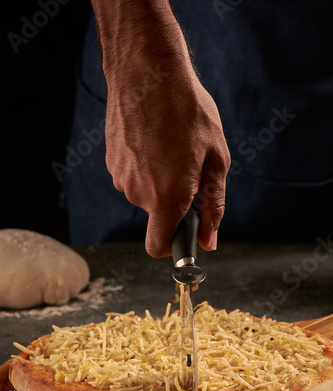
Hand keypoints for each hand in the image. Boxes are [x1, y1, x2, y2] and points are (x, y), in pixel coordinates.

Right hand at [92, 0, 230, 256]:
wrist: (146, 70)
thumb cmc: (188, 110)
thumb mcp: (215, 158)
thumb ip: (213, 206)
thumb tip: (209, 241)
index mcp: (167, 197)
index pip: (158, 247)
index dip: (173, 248)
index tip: (186, 234)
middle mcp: (138, 194)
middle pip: (159, 214)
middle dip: (175, 198)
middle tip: (189, 164)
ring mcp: (120, 178)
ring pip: (146, 193)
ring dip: (160, 179)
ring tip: (170, 145)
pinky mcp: (111, 162)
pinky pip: (133, 176)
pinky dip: (145, 166)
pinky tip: (153, 138)